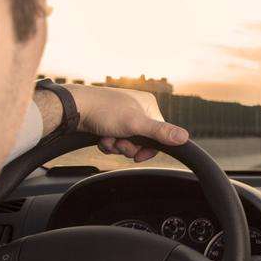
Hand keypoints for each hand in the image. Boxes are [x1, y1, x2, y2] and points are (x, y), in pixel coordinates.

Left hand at [64, 84, 189, 161]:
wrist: (74, 108)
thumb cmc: (104, 110)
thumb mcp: (136, 124)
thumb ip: (161, 132)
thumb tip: (185, 138)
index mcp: (148, 105)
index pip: (159, 134)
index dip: (147, 148)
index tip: (137, 156)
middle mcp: (137, 108)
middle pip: (142, 140)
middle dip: (128, 146)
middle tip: (118, 143)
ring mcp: (122, 115)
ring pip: (127, 141)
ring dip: (116, 145)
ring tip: (107, 138)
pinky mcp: (109, 121)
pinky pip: (115, 139)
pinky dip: (108, 142)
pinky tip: (101, 137)